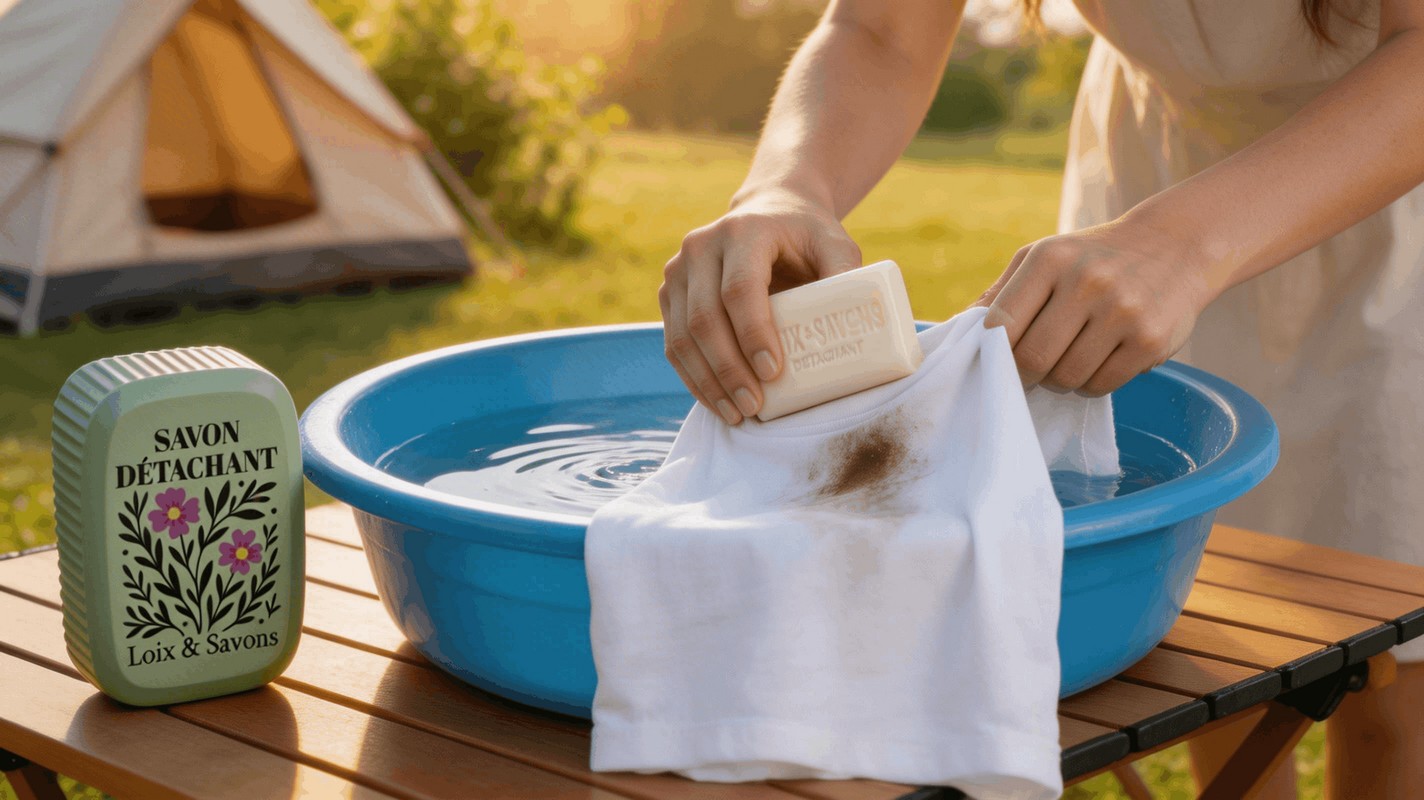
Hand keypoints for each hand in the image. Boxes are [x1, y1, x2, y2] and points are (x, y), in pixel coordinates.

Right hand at [659, 188, 862, 423]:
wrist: (769, 212)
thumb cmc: (806, 236)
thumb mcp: (834, 244)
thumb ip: (844, 276)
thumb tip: (857, 326)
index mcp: (743, 231)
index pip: (740, 288)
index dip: (753, 333)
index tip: (772, 373)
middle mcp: (702, 246)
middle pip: (706, 318)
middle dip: (729, 370)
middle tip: (754, 406)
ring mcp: (679, 270)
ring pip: (683, 336)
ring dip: (708, 382)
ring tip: (737, 414)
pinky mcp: (670, 293)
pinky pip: (673, 343)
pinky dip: (693, 378)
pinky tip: (716, 401)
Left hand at [972, 220, 1216, 395]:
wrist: (1176, 246)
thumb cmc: (1093, 257)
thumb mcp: (1045, 256)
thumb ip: (1002, 292)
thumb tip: (961, 330)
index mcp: (1050, 259)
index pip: (1001, 324)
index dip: (993, 353)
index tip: (996, 361)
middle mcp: (1086, 282)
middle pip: (1032, 360)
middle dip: (1024, 375)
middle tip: (1031, 372)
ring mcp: (1122, 312)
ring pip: (1067, 378)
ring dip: (1059, 381)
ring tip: (1067, 362)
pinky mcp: (1150, 340)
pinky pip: (1102, 385)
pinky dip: (1091, 384)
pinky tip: (1097, 362)